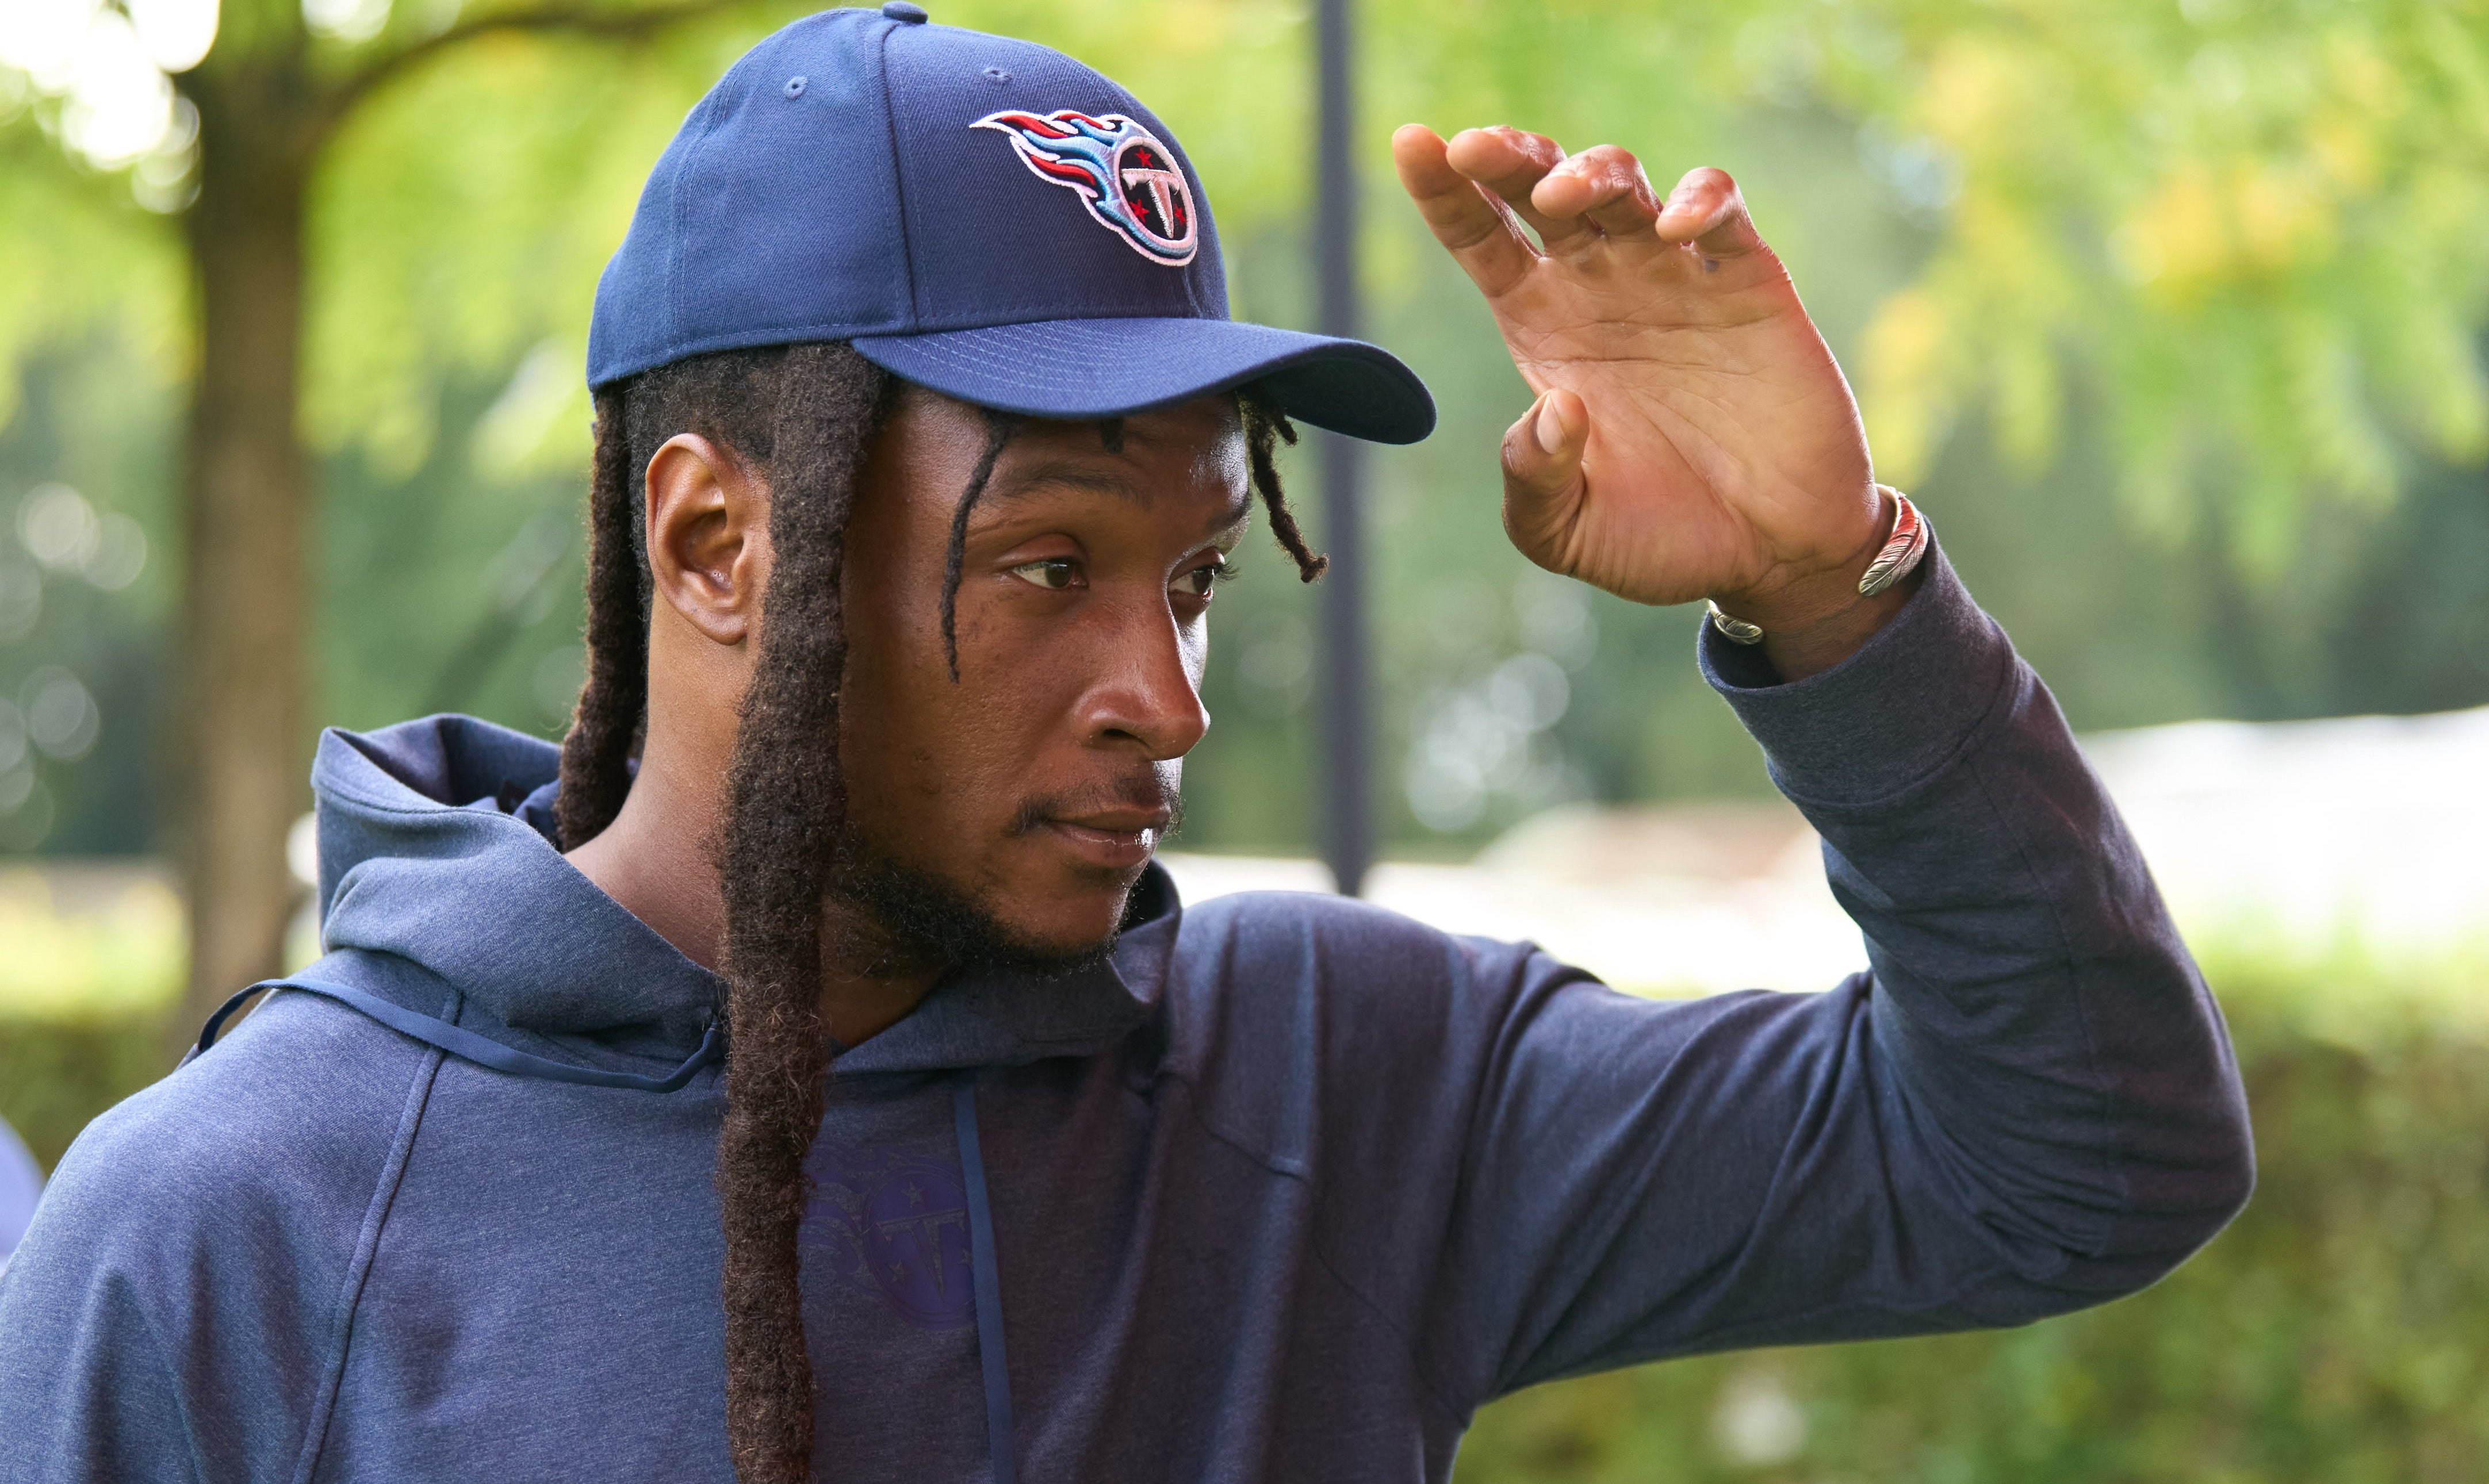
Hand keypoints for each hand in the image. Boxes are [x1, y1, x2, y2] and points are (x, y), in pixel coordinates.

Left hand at [1392, 126, 1910, 676]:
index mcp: (1544, 332)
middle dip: (1506, 156)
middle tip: (1473, 149)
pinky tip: (1674, 228)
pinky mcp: (1747, 281)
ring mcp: (1673, 277)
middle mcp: (1601, 289)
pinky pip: (1719, 210)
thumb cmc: (1660, 540)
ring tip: (1561, 198)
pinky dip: (1698, 200)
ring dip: (1588, 171)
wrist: (1771, 556)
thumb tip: (1555, 407)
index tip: (1412, 145)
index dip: (1445, 192)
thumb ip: (1532, 480)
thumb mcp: (1565, 531)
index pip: (1481, 241)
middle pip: (1541, 190)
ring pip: (1622, 183)